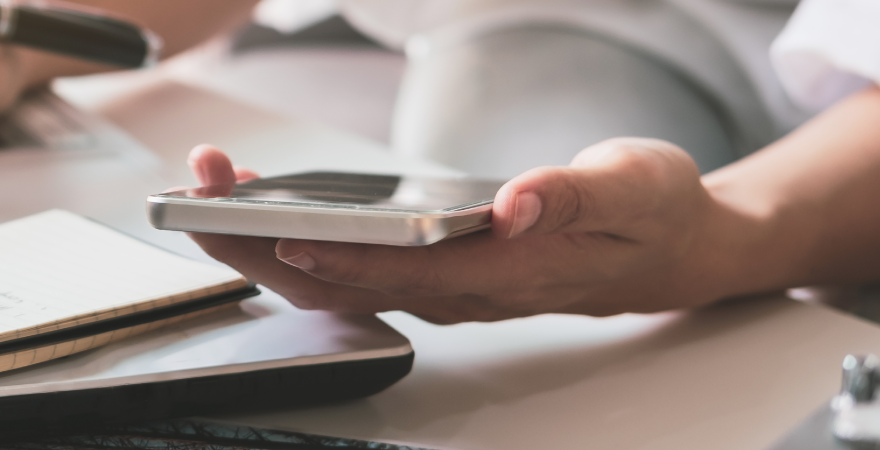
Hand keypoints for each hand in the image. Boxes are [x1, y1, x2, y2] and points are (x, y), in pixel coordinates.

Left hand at [184, 140, 752, 323]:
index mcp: (508, 272)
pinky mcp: (430, 272)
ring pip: (334, 275)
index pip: (409, 274)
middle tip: (203, 191)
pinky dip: (292, 232)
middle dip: (264, 241)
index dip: (343, 258)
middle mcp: (463, 290)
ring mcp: (441, 286)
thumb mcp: (636, 186)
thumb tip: (519, 201)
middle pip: (345, 281)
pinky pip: (346, 262)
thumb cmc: (655, 216)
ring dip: (263, 237)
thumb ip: (577, 195)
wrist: (676, 247)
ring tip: (211, 183)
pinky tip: (258, 199)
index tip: (285, 234)